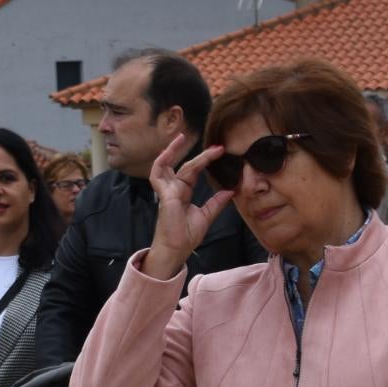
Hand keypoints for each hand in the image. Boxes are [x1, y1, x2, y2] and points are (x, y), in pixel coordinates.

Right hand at [141, 131, 235, 280]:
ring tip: (181, 137)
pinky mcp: (164, 195)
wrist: (177, 249)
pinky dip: (161, 161)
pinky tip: (168, 152)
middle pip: (185, 166)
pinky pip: (157, 174)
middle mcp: (174, 189)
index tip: (220, 152)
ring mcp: (167, 191)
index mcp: (183, 192)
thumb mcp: (206, 216)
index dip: (206, 161)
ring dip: (171, 150)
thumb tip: (230, 190)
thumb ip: (216, 202)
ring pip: (167, 165)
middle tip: (217, 147)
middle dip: (200, 155)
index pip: (194, 171)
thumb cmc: (186, 235)